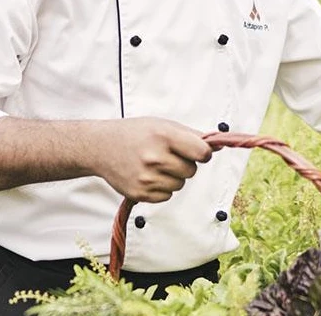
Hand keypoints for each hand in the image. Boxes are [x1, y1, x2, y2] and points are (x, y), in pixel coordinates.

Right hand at [91, 117, 212, 202]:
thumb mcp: (162, 125)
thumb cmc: (134, 133)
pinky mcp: (140, 193)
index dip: (203, 153)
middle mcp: (155, 158)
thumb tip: (220, 145)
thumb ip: (192, 135)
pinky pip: (166, 195)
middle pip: (192, 171)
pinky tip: (147, 175)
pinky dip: (161, 187)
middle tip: (166, 155)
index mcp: (164, 136)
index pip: (202, 153)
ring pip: (180, 185)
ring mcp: (146, 178)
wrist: (100, 147)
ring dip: (173, 177)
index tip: (196, 151)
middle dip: (185, 164)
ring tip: (154, 165)